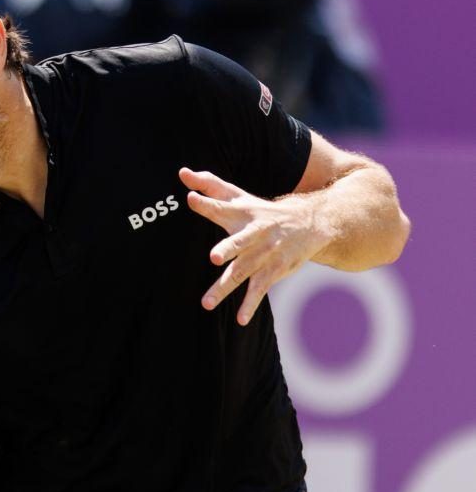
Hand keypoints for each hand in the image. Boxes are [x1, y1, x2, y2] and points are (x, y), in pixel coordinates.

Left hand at [179, 167, 327, 324]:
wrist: (309, 223)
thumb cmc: (261, 210)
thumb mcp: (238, 196)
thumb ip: (209, 186)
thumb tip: (182, 172)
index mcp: (242, 213)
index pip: (221, 206)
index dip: (206, 203)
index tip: (190, 198)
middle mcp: (254, 233)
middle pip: (239, 241)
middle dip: (228, 248)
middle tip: (213, 257)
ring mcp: (265, 253)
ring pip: (243, 271)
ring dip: (225, 287)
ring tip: (206, 304)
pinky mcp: (274, 269)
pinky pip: (259, 288)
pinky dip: (250, 304)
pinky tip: (241, 320)